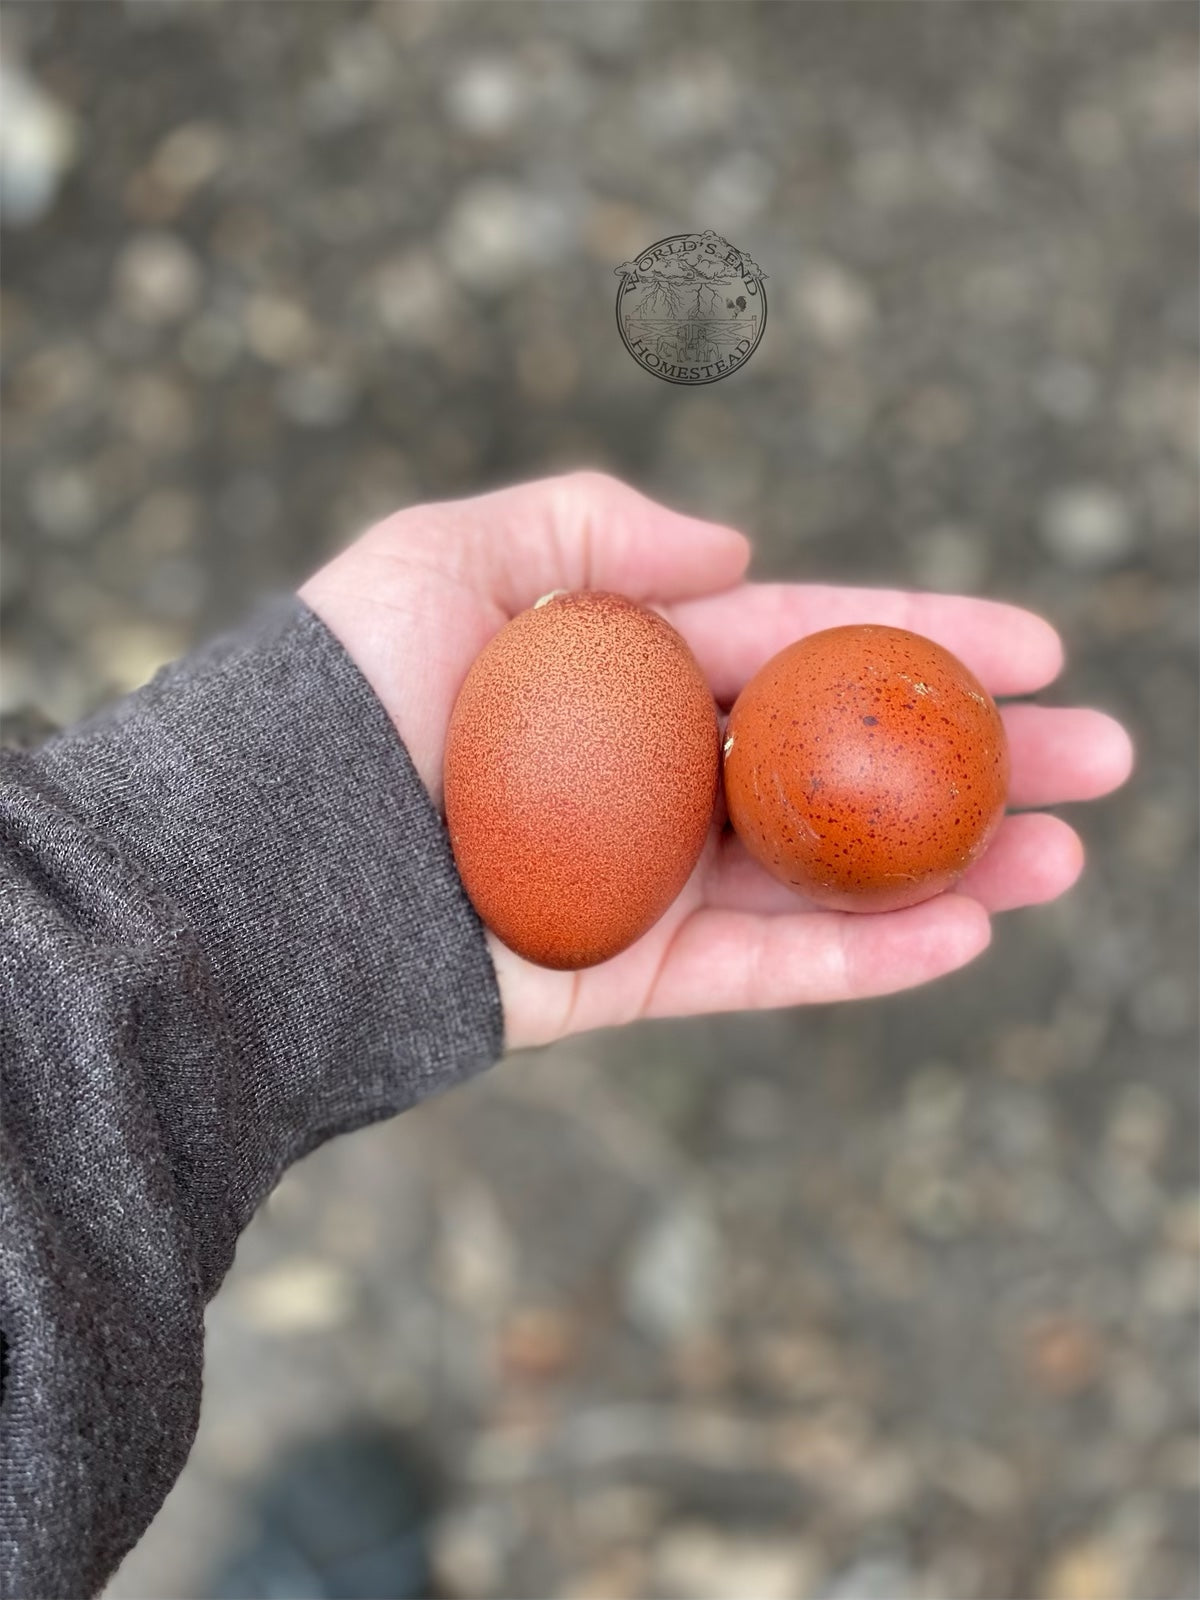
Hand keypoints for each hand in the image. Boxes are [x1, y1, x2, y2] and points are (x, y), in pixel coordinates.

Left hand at [299, 472, 1132, 1049]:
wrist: (259, 862)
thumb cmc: (342, 695)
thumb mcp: (445, 555)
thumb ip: (585, 527)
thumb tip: (729, 551)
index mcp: (625, 669)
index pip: (801, 645)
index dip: (920, 642)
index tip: (1037, 649)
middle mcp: (650, 773)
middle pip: (841, 763)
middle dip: (971, 759)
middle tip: (1100, 760)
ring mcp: (645, 881)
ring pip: (828, 874)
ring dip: (950, 868)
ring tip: (1063, 856)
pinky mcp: (623, 979)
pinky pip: (765, 969)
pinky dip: (863, 957)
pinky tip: (964, 934)